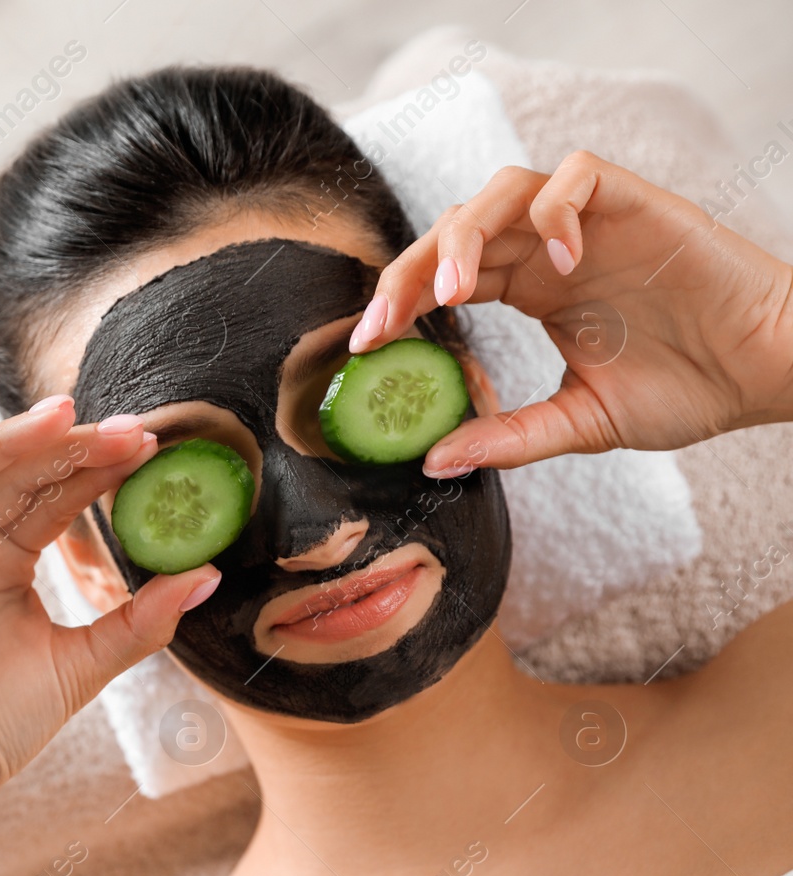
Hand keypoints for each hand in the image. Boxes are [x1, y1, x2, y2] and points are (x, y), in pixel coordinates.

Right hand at [0, 395, 220, 826]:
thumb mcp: (80, 667)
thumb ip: (139, 620)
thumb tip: (208, 574)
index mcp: (4, 560)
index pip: (54, 496)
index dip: (97, 468)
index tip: (150, 445)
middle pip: (13, 476)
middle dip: (68, 449)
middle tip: (126, 429)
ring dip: (6, 442)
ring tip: (60, 417)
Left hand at [348, 151, 792, 474]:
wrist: (768, 371)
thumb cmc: (685, 389)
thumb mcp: (580, 423)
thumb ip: (511, 436)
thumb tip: (434, 460)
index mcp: (528, 291)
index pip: (445, 278)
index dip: (400, 302)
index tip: (363, 346)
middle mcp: (548, 251)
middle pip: (456, 228)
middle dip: (410, 270)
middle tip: (384, 322)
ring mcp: (589, 223)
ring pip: (503, 190)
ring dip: (467, 232)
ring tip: (457, 289)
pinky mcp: (636, 203)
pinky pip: (578, 174)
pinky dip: (556, 209)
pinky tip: (562, 263)